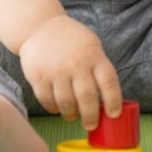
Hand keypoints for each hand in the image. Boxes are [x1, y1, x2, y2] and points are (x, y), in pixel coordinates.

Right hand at [18, 14, 121, 130]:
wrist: (39, 26)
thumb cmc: (71, 39)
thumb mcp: (91, 45)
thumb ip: (99, 68)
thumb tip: (108, 100)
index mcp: (94, 55)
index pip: (109, 82)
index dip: (114, 102)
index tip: (114, 114)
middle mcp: (76, 64)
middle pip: (87, 98)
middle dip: (91, 117)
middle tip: (91, 124)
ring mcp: (56, 71)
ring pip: (67, 104)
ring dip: (71, 114)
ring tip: (73, 115)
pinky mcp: (38, 77)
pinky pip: (48, 101)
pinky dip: (54, 109)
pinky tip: (57, 107)